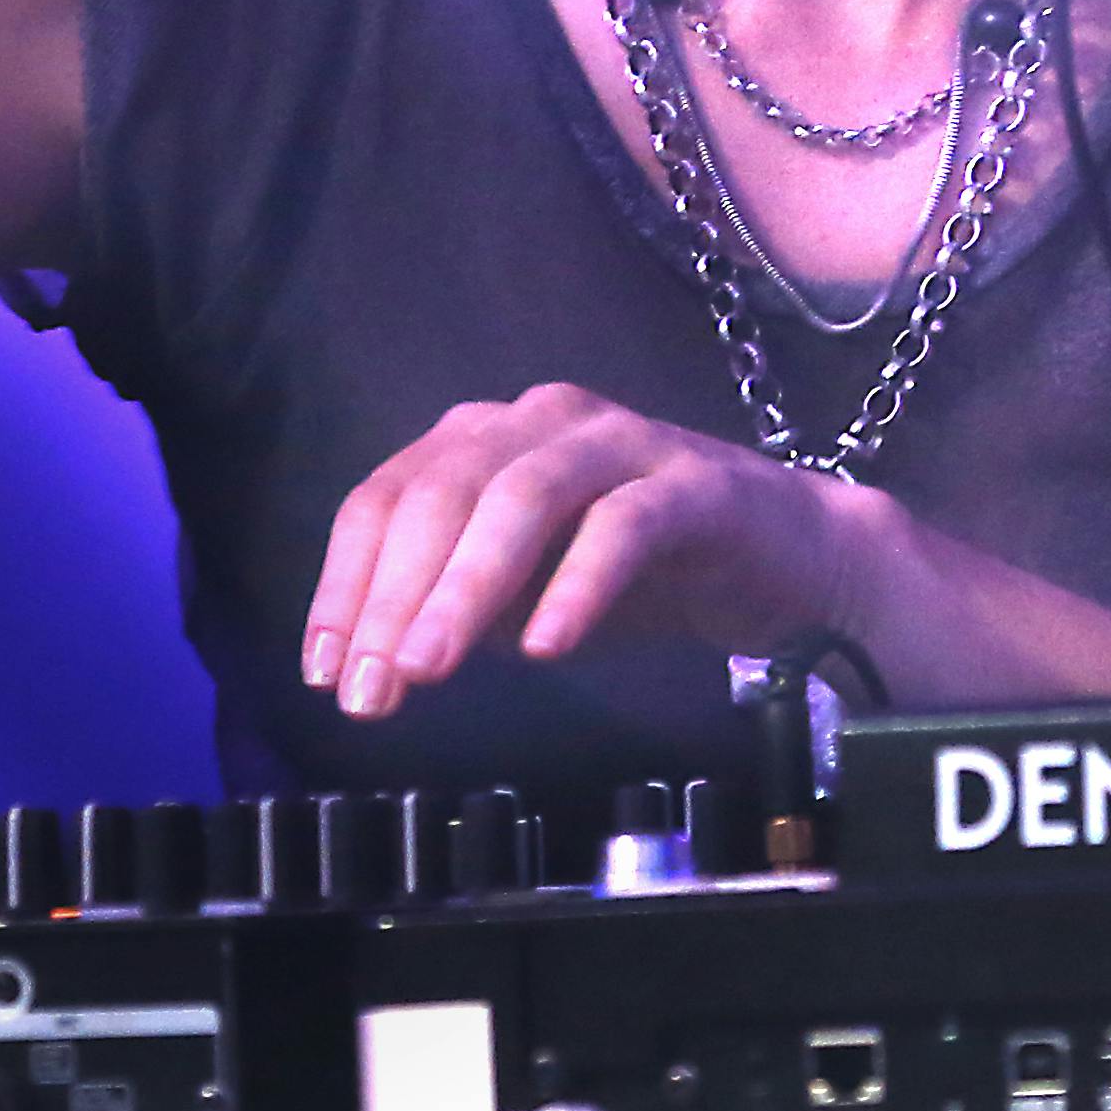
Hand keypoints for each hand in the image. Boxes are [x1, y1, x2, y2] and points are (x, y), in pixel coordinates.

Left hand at [302, 385, 888, 721]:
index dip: (345, 585)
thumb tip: (376, 659)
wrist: (785, 558)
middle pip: (442, 493)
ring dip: (465, 588)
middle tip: (373, 690)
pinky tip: (545, 648)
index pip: (386, 498)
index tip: (325, 672)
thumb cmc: (640, 573)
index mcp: (485, 438)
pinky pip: (622, 526)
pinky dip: (575, 586)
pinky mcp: (691, 483)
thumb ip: (454, 608)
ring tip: (429, 670)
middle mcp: (543, 420)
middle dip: (394, 596)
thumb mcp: (521, 592)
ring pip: (522, 498)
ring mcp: (620, 443)